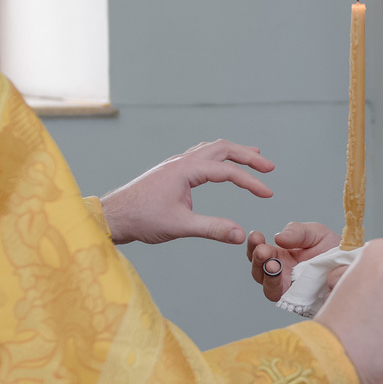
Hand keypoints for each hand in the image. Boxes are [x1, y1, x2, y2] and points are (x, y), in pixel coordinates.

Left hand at [102, 141, 275, 245]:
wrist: (113, 215)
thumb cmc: (142, 219)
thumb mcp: (180, 226)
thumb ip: (212, 229)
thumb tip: (240, 235)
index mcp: (186, 170)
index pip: (227, 171)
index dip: (251, 182)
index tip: (268, 194)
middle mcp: (182, 161)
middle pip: (223, 148)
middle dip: (248, 156)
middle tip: (269, 167)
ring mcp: (175, 163)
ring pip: (211, 148)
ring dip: (234, 152)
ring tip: (253, 158)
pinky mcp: (171, 170)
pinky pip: (200, 154)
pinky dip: (218, 156)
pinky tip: (220, 165)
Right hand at [248, 221, 337, 301]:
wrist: (352, 266)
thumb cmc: (333, 250)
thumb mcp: (315, 233)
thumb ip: (297, 232)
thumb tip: (278, 238)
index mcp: (282, 255)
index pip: (259, 251)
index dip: (254, 244)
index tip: (256, 235)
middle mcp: (281, 272)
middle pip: (258, 269)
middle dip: (257, 258)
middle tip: (262, 250)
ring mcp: (288, 287)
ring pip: (267, 285)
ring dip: (265, 273)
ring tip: (271, 263)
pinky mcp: (296, 300)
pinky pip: (281, 296)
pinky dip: (276, 285)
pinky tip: (279, 274)